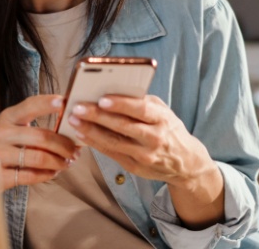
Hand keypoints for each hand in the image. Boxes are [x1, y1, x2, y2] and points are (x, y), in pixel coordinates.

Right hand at [0, 94, 79, 189]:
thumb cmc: (1, 146)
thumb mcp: (10, 128)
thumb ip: (33, 124)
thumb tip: (68, 125)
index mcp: (7, 117)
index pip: (30, 105)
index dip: (48, 103)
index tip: (65, 103)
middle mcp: (1, 133)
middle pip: (42, 136)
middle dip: (64, 145)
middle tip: (75, 151)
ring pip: (39, 158)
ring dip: (59, 162)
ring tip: (66, 163)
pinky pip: (30, 175)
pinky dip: (46, 175)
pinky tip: (52, 173)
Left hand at [67, 94, 224, 228]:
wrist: (185, 162)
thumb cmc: (168, 129)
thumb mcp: (163, 111)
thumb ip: (142, 102)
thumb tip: (112, 90)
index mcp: (163, 119)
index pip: (141, 110)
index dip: (121, 104)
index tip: (102, 99)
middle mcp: (155, 138)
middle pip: (123, 126)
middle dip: (97, 116)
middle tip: (77, 108)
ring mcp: (145, 155)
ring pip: (114, 142)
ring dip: (90, 131)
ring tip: (73, 120)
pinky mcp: (135, 167)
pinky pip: (111, 153)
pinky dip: (94, 143)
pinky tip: (81, 135)